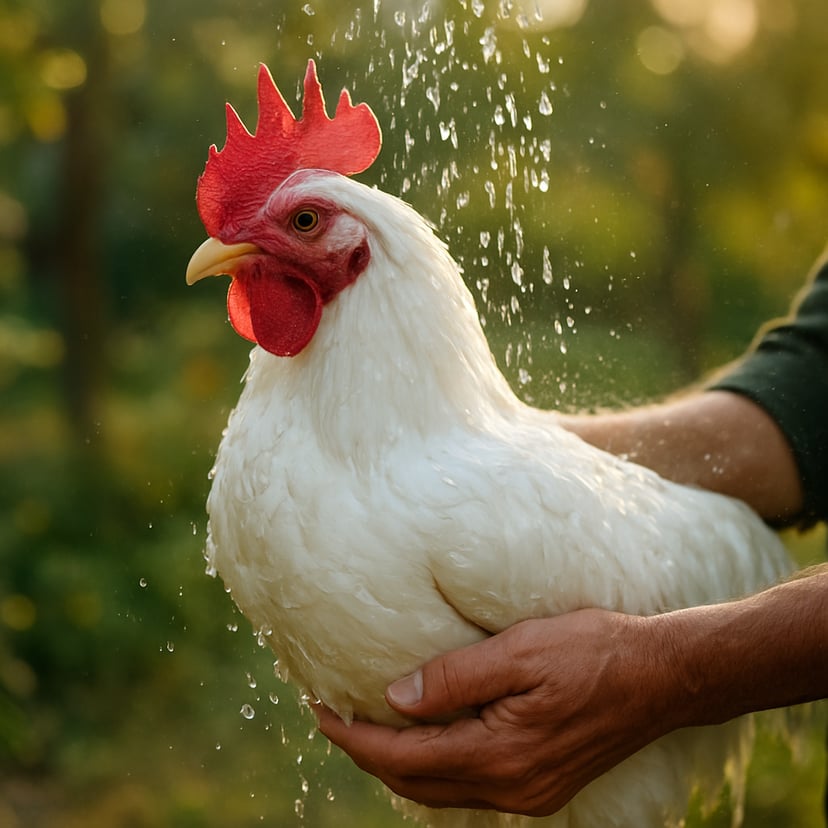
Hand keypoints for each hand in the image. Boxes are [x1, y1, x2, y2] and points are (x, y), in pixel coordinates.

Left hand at [316, 609, 677, 815]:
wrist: (663, 677)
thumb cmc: (594, 652)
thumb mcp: (521, 651)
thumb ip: (454, 678)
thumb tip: (394, 697)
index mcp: (500, 756)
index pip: (405, 756)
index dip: (357, 737)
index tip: (322, 710)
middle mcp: (512, 787)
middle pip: (416, 782)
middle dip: (368, 753)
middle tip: (332, 718)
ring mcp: (530, 792)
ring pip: (441, 789)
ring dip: (399, 762)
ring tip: (367, 728)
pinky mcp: (542, 783)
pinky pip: (469, 785)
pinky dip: (435, 765)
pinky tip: (426, 739)